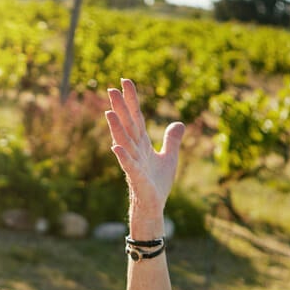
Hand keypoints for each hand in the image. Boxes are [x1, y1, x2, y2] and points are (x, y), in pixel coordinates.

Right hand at [105, 79, 185, 219]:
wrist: (153, 208)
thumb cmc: (157, 184)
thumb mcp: (169, 158)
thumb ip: (172, 140)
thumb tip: (179, 123)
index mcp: (142, 144)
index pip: (136, 117)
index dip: (131, 100)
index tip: (125, 81)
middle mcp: (135, 151)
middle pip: (127, 125)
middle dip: (120, 108)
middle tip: (110, 88)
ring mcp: (134, 164)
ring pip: (124, 142)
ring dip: (117, 128)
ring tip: (109, 112)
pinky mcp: (137, 179)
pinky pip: (129, 166)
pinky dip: (123, 156)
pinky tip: (116, 147)